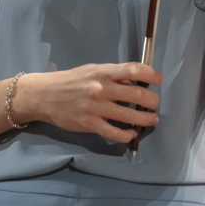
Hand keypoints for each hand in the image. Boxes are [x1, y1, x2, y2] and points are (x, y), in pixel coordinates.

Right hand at [11, 62, 162, 143]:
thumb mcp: (92, 71)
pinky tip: (132, 133)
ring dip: (145, 119)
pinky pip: (115, 132)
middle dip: (152, 101)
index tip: (159, 79)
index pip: (133, 70)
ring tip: (151, 119)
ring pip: (130, 116)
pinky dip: (128, 135)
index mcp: (103, 72)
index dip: (151, 74)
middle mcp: (101, 89)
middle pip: (137, 95)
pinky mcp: (90, 124)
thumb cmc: (71, 81)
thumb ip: (113, 76)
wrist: (44, 95)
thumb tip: (135, 84)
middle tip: (155, 104)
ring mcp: (96, 108)